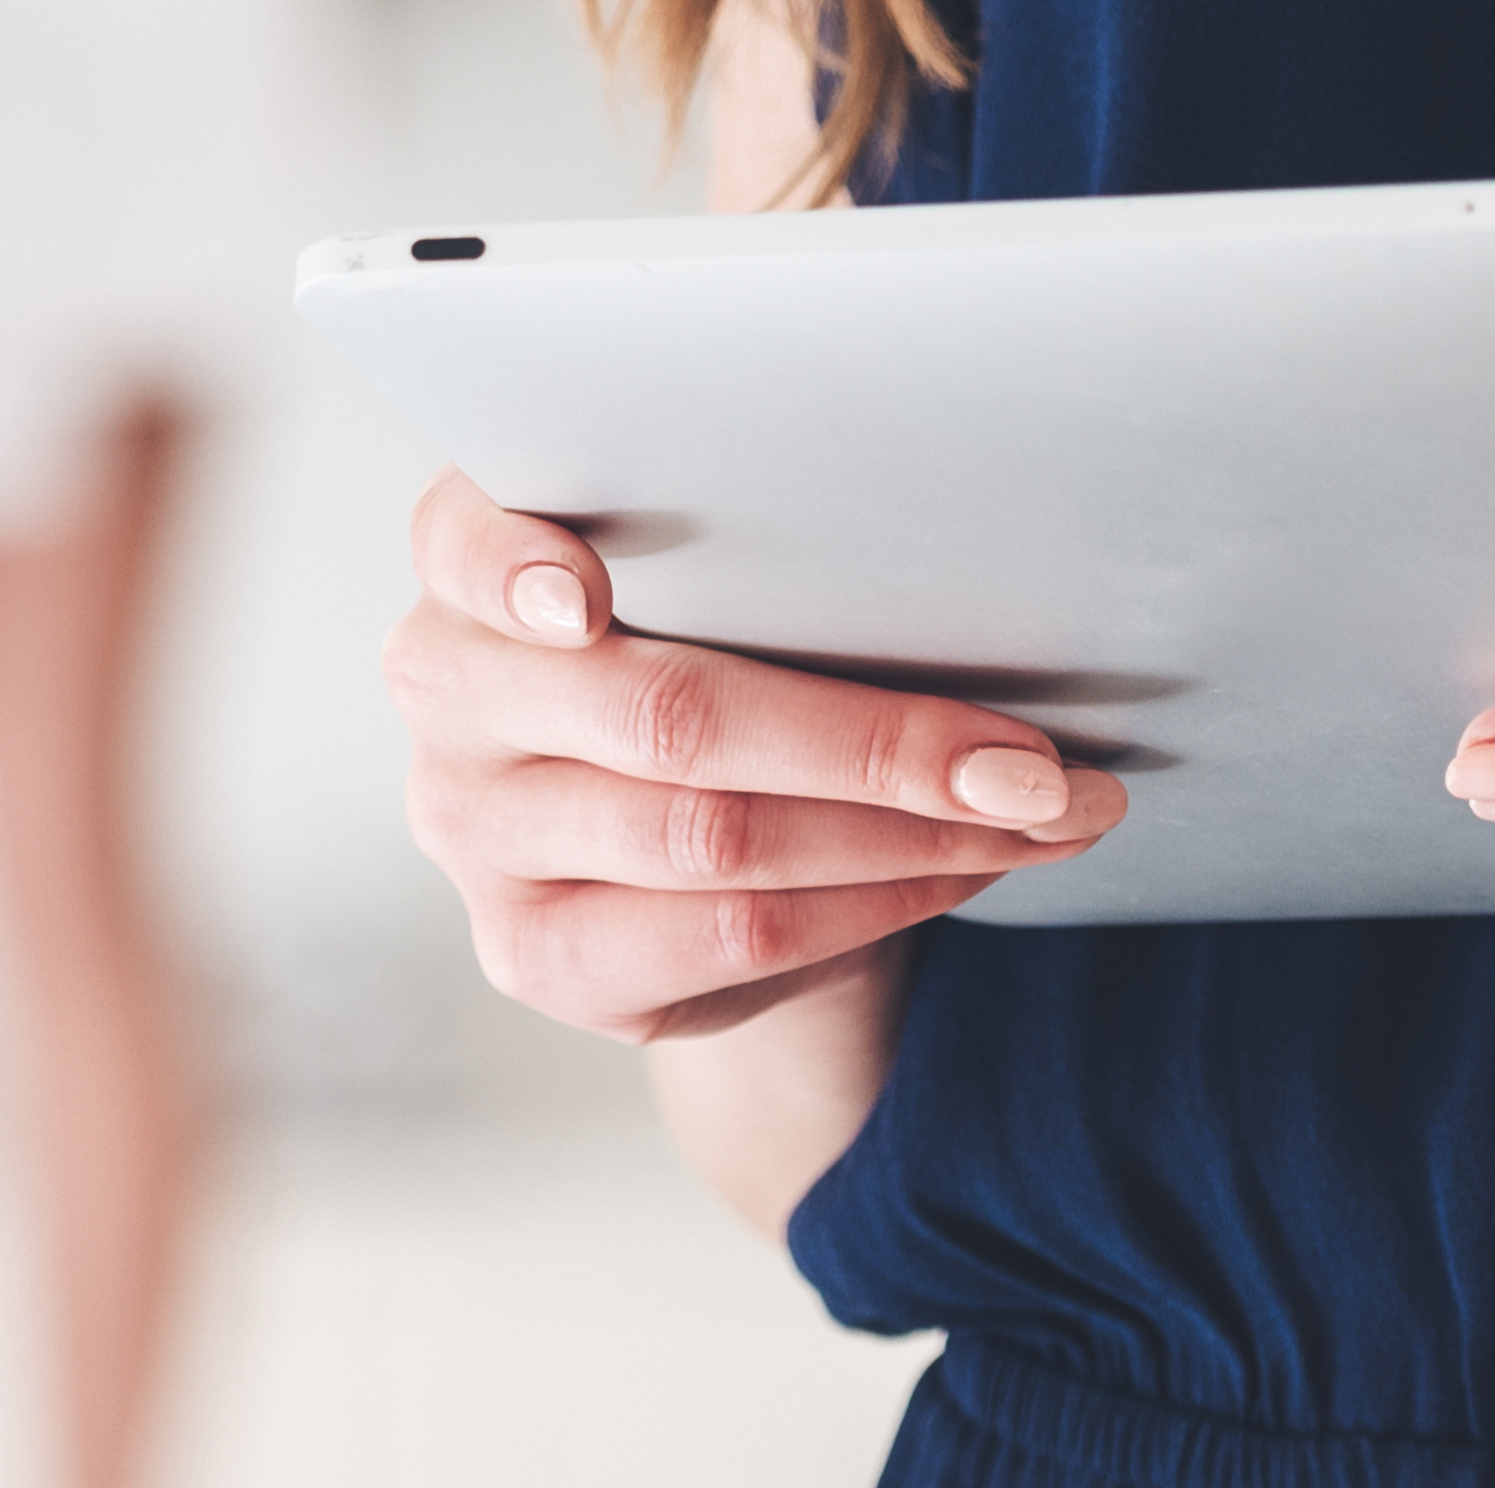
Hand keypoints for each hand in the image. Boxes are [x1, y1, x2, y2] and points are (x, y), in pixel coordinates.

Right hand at [387, 468, 1129, 1039]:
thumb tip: (959, 540)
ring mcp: (477, 833)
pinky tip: (969, 868)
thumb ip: (753, 541)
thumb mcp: (715, 569)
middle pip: (664, 714)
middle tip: (1031, 759)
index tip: (589, 596)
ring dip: (912, 831)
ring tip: (1045, 812)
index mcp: (469, 559)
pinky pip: (729, 933)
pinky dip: (877, 898)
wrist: (695, 836)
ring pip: (715, 837)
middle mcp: (449, 691)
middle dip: (875, 739)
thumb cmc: (719, 646)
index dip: (519, 566)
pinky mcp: (534, 953)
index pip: (463, 542)